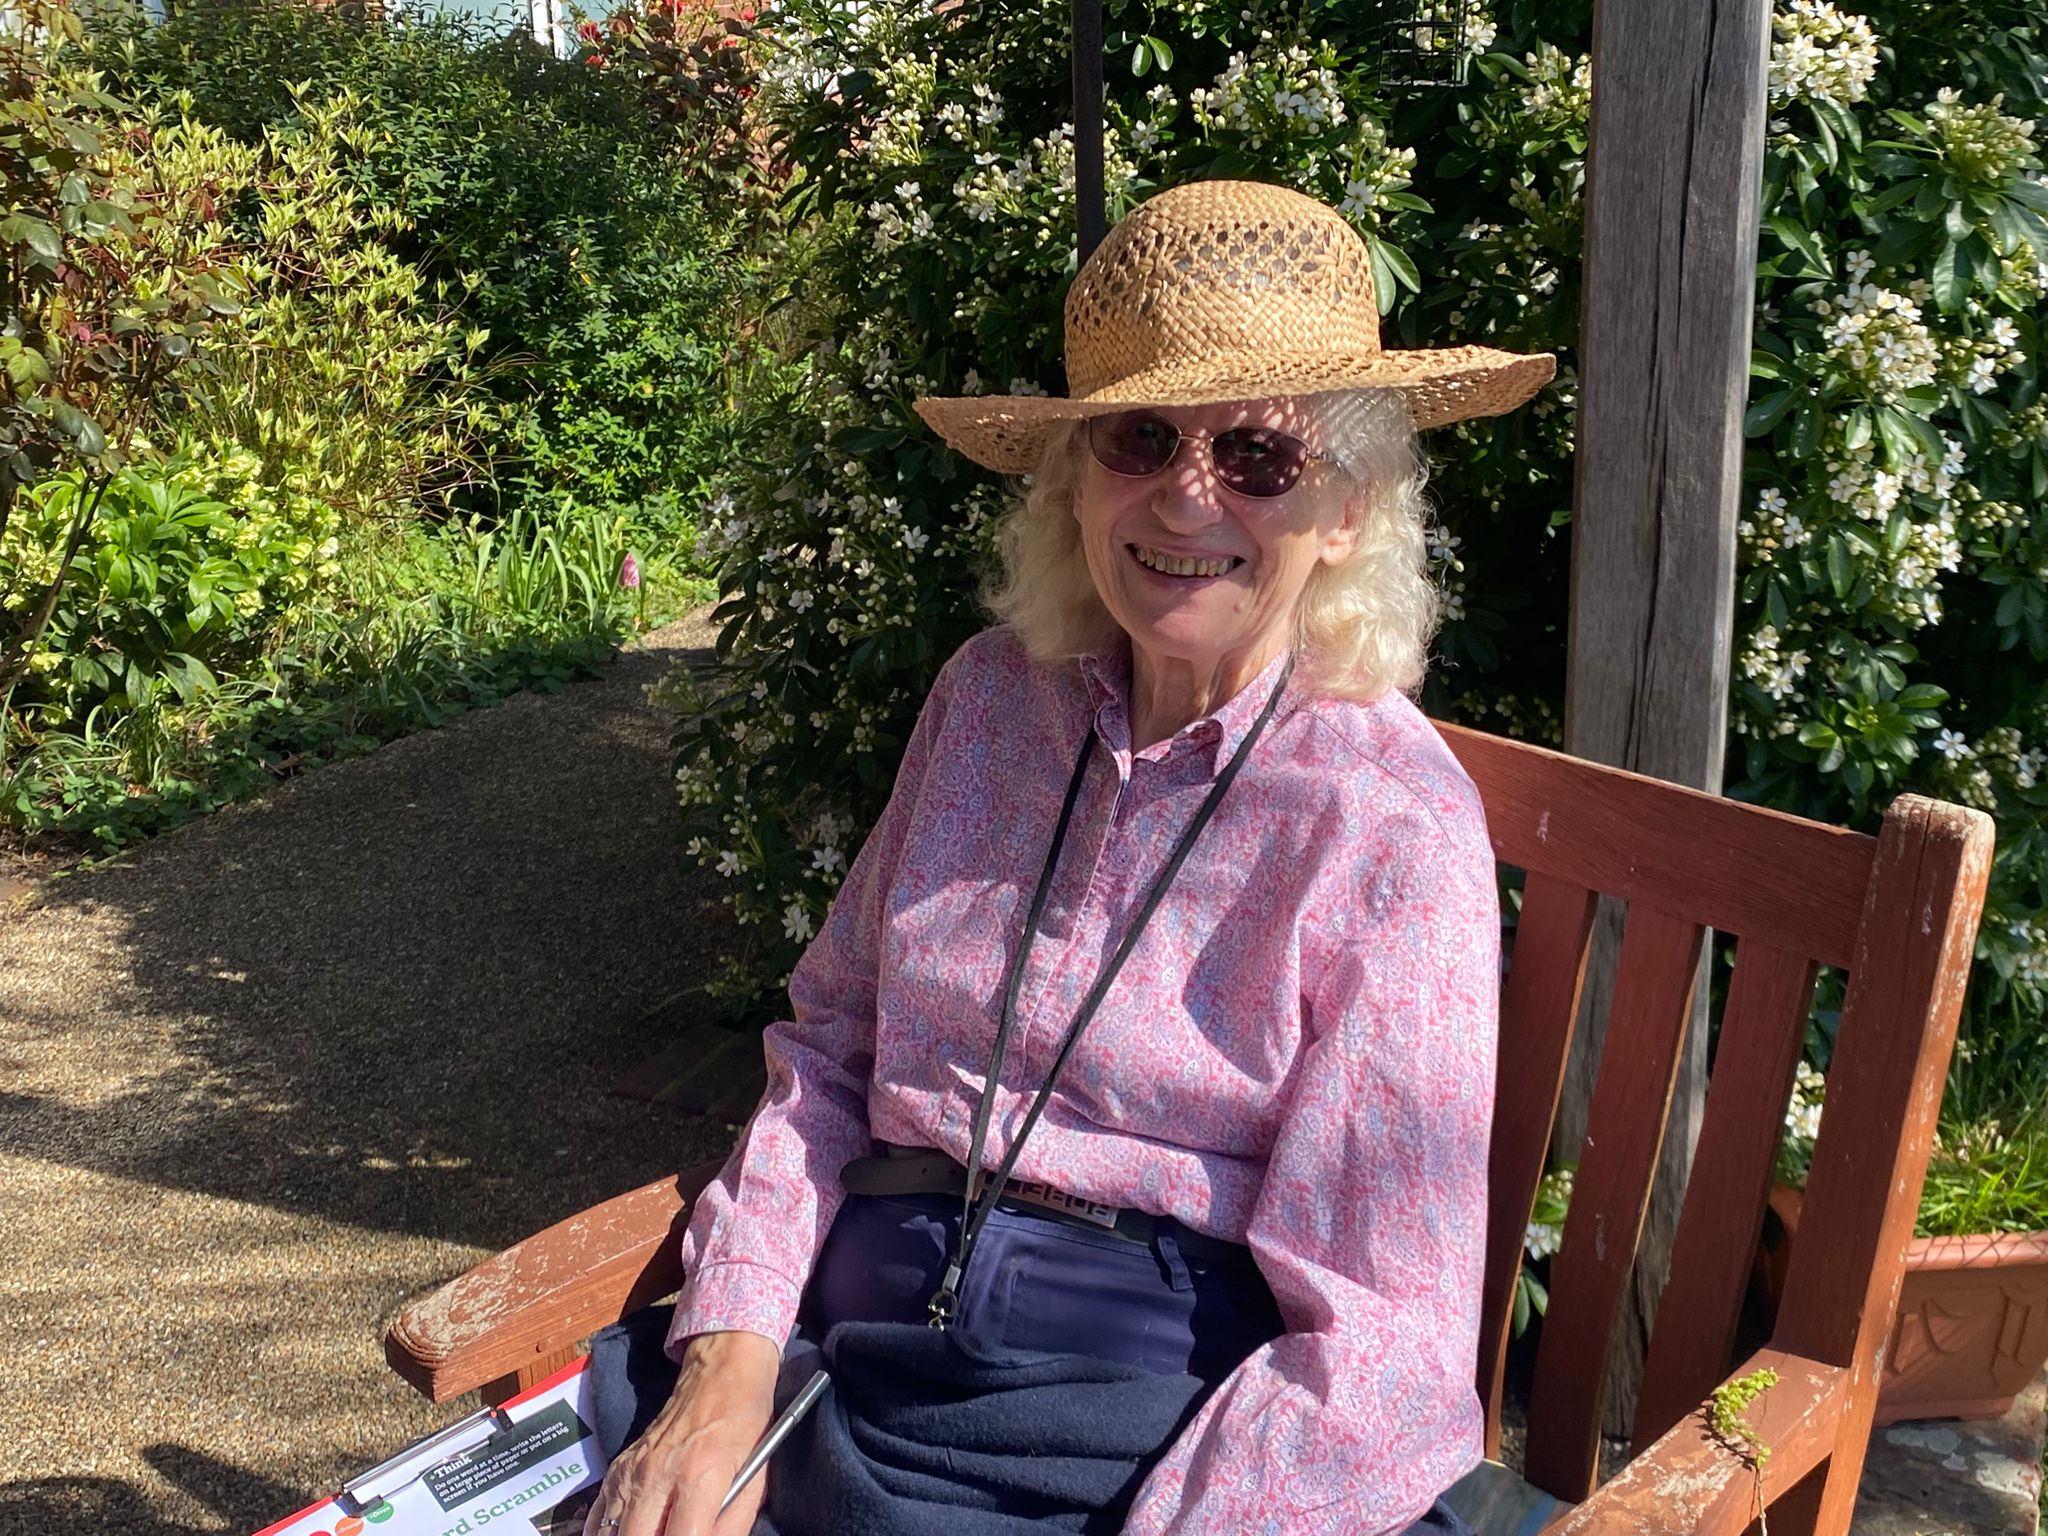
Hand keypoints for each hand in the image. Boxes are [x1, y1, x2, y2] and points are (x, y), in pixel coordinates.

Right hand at [583, 1329, 779, 1535]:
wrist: (720, 1374)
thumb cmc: (742, 1426)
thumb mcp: (755, 1479)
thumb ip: (732, 1526)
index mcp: (699, 1477)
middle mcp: (656, 1475)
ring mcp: (630, 1472)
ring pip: (610, 1534)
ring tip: (655, 1531)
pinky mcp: (617, 1469)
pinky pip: (597, 1519)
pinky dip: (607, 1534)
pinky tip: (628, 1532)